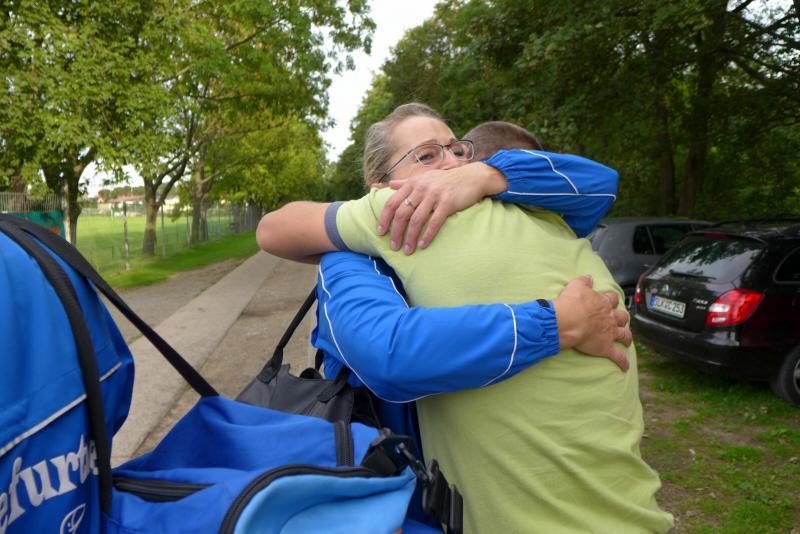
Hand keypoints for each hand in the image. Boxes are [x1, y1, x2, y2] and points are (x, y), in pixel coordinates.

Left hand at [376, 163, 506, 253]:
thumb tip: (390, 185)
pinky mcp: (448, 203)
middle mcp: (422, 188)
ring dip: (410, 237)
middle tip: (393, 246)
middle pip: (402, 213)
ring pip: (416, 220)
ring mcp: (435, 195)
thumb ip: (406, 183)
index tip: (380, 232)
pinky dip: (427, 235)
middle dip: (395, 232)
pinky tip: (422, 245)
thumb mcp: (425, 178)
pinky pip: (434, 222)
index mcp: (413, 184)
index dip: (384, 218)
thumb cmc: (446, 180)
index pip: (392, 202)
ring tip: (407, 250)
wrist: (472, 177)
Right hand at [551, 275, 631, 371]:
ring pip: (623, 335)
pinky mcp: (606, 347)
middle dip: (622, 318)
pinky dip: (622, 362)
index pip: (612, 299)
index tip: (610, 300)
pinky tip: (625, 367)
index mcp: (603, 303)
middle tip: (620, 319)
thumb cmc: (571, 303)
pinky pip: (617, 357)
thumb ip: (584, 281)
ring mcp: (610, 333)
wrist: (568, 320)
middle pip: (622, 317)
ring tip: (627, 341)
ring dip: (626, 337)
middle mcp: (609, 318)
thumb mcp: (576, 286)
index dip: (611, 300)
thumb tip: (590, 277)